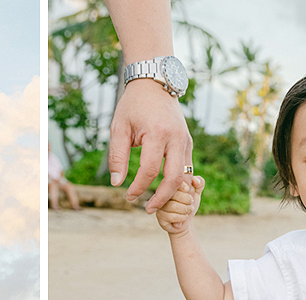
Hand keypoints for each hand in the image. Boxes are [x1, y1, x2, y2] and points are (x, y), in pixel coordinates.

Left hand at [107, 80, 193, 213]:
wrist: (154, 84)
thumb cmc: (133, 106)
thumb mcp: (119, 129)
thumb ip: (117, 157)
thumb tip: (117, 183)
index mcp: (157, 134)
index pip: (150, 170)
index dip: (138, 188)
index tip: (128, 197)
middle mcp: (176, 138)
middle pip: (174, 179)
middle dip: (161, 198)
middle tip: (148, 210)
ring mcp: (186, 140)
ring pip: (185, 176)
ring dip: (172, 193)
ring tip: (157, 203)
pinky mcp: (188, 142)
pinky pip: (187, 168)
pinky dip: (178, 182)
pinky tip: (165, 190)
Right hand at [156, 177, 203, 235]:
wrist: (185, 221)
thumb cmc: (189, 205)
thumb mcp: (197, 192)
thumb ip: (200, 182)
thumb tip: (195, 181)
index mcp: (170, 185)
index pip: (174, 182)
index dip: (183, 186)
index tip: (188, 190)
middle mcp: (162, 194)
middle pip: (174, 194)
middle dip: (187, 199)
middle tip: (191, 203)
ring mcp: (159, 205)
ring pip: (172, 206)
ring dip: (185, 209)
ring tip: (188, 211)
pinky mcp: (159, 216)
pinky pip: (171, 216)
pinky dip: (181, 218)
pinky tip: (184, 217)